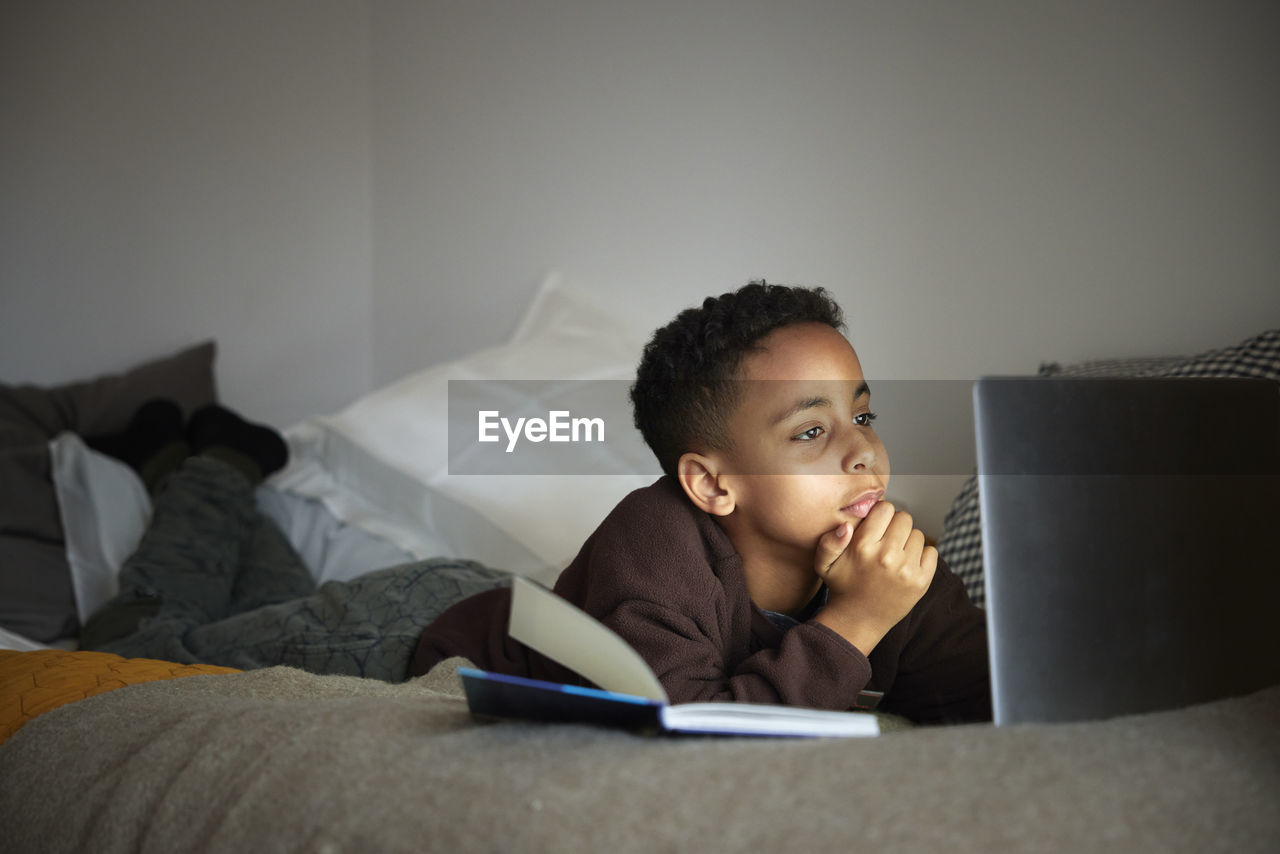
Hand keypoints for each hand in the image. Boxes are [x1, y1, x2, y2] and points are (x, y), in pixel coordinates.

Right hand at [812, 501, 936, 654]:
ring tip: (895, 555)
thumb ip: (828, 542)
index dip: (881, 514)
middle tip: (886, 541)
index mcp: (862, 546)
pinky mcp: (921, 581)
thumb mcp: (824, 564)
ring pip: (918, 534)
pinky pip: (931, 552)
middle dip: (896, 526)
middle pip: (904, 518)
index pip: (885, 508)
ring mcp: (906, 569)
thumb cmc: (843, 586)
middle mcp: (886, 556)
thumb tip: (846, 526)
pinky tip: (907, 564)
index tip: (877, 526)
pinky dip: (922, 555)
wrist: (859, 620)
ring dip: (908, 541)